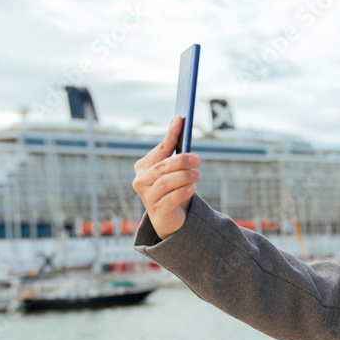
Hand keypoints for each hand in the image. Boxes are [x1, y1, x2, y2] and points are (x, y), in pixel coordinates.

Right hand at [132, 116, 201, 239]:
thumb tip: (177, 120)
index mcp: (143, 167)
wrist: (169, 218)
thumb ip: (173, 148)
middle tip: (197, 159)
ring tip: (197, 175)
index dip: (171, 135)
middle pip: (163, 167)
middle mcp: (141, 181)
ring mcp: (147, 197)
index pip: (160, 149)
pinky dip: (183, 192)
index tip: (180, 120)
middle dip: (181, 160)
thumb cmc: (171, 188)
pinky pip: (171, 199)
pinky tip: (192, 188)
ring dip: (184, 177)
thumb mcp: (173, 169)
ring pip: (166, 182)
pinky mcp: (157, 211)